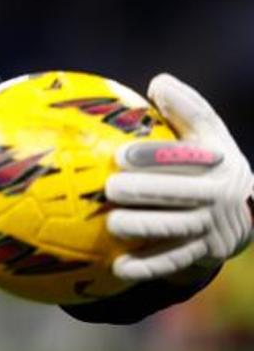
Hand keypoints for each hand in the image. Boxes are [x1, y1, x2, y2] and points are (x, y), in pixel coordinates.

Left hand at [105, 73, 253, 280]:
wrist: (239, 212)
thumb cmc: (204, 161)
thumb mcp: (206, 133)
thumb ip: (184, 109)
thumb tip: (159, 82)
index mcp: (217, 161)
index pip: (187, 157)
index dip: (154, 156)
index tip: (121, 154)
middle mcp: (220, 195)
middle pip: (180, 195)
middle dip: (145, 192)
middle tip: (110, 188)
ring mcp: (213, 227)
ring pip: (177, 229)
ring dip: (144, 228)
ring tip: (113, 224)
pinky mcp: (203, 254)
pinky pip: (174, 261)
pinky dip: (148, 266)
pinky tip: (119, 268)